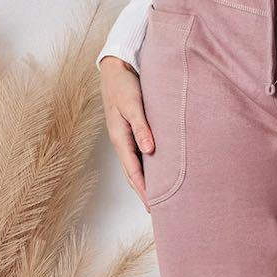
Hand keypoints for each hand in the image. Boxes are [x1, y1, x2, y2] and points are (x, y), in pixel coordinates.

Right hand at [98, 55, 154, 209]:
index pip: (133, 172)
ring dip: (147, 180)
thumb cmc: (124, 85)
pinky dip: (149, 165)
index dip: (144, 190)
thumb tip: (150, 150)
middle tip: (159, 209)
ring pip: (137, 165)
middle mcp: (122, 141)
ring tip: (160, 195)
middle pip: (133, 173)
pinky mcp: (132, 128)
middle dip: (144, 192)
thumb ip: (142, 127)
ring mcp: (126, 136)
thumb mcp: (133, 105)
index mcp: (120, 138)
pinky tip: (159, 169)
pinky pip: (140, 153)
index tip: (154, 206)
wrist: (116, 67)